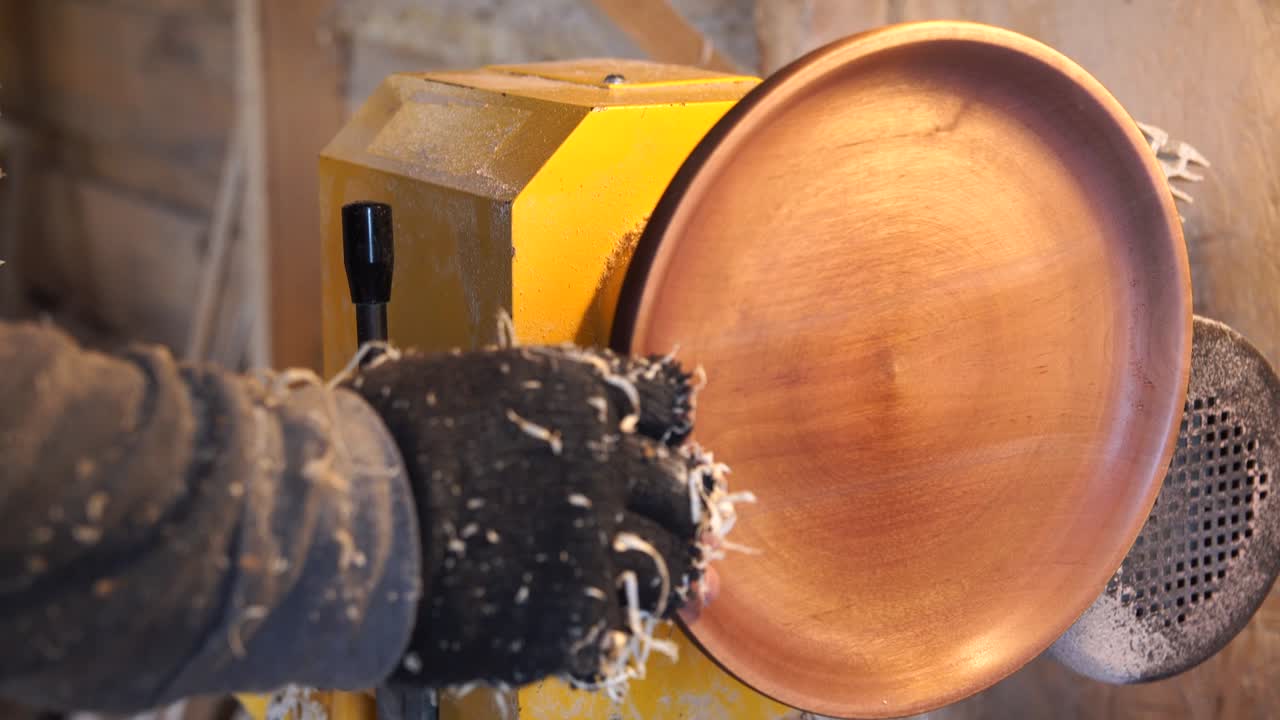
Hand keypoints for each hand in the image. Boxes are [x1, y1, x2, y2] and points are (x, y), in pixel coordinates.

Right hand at [348, 344, 728, 693]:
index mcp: (579, 395)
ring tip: (643, 577)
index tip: (657, 440)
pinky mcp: (572, 617)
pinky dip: (610, 627)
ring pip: (673, 562)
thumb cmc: (378, 443)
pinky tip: (585, 623)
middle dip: (673, 502)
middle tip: (658, 517)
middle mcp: (604, 464)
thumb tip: (538, 417)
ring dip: (665, 569)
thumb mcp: (459, 385)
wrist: (342, 521)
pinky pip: (623, 627)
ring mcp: (594, 544)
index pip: (664, 401)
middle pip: (680, 485)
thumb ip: (526, 402)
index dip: (663, 425)